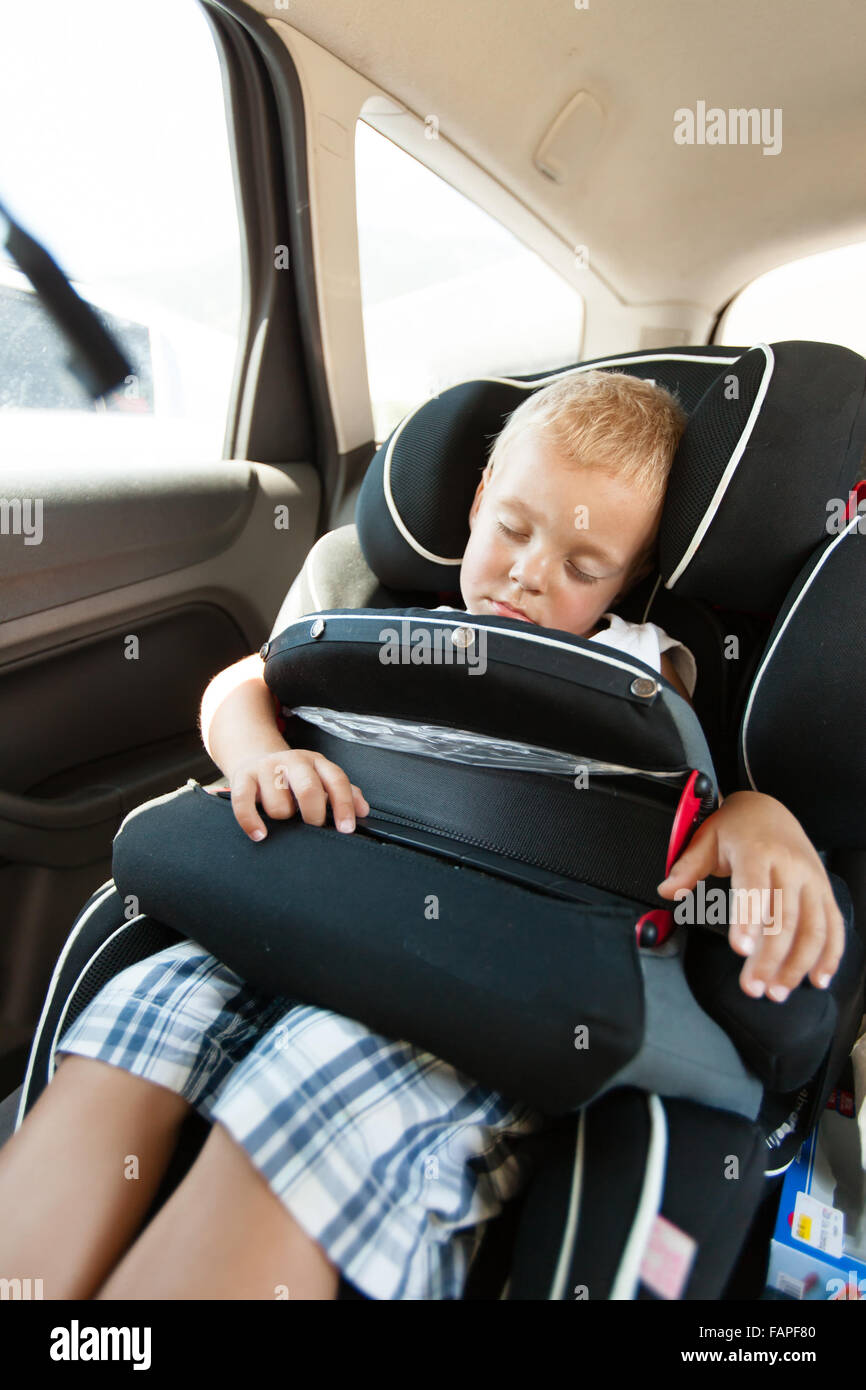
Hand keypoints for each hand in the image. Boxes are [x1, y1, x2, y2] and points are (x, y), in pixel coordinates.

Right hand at [223, 747, 369, 842]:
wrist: (255, 758)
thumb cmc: (293, 778)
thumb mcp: (320, 779)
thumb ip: (344, 793)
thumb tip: (363, 811)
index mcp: (316, 762)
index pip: (336, 780)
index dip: (344, 805)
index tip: (346, 829)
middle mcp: (293, 761)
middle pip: (309, 789)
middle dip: (314, 814)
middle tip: (313, 826)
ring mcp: (267, 767)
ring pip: (278, 804)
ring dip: (282, 817)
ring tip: (283, 816)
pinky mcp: (242, 777)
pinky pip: (244, 803)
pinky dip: (251, 822)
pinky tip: (260, 834)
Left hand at [656, 790, 845, 1000]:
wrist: (769, 809)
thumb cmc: (736, 828)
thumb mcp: (706, 839)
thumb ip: (687, 867)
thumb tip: (667, 890)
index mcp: (758, 850)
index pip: (754, 888)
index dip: (749, 920)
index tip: (741, 950)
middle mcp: (791, 866)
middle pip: (785, 917)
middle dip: (770, 957)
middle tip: (753, 987)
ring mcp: (812, 880)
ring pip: (813, 927)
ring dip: (797, 964)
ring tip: (777, 991)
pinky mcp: (824, 892)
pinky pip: (834, 927)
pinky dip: (830, 955)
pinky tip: (817, 979)